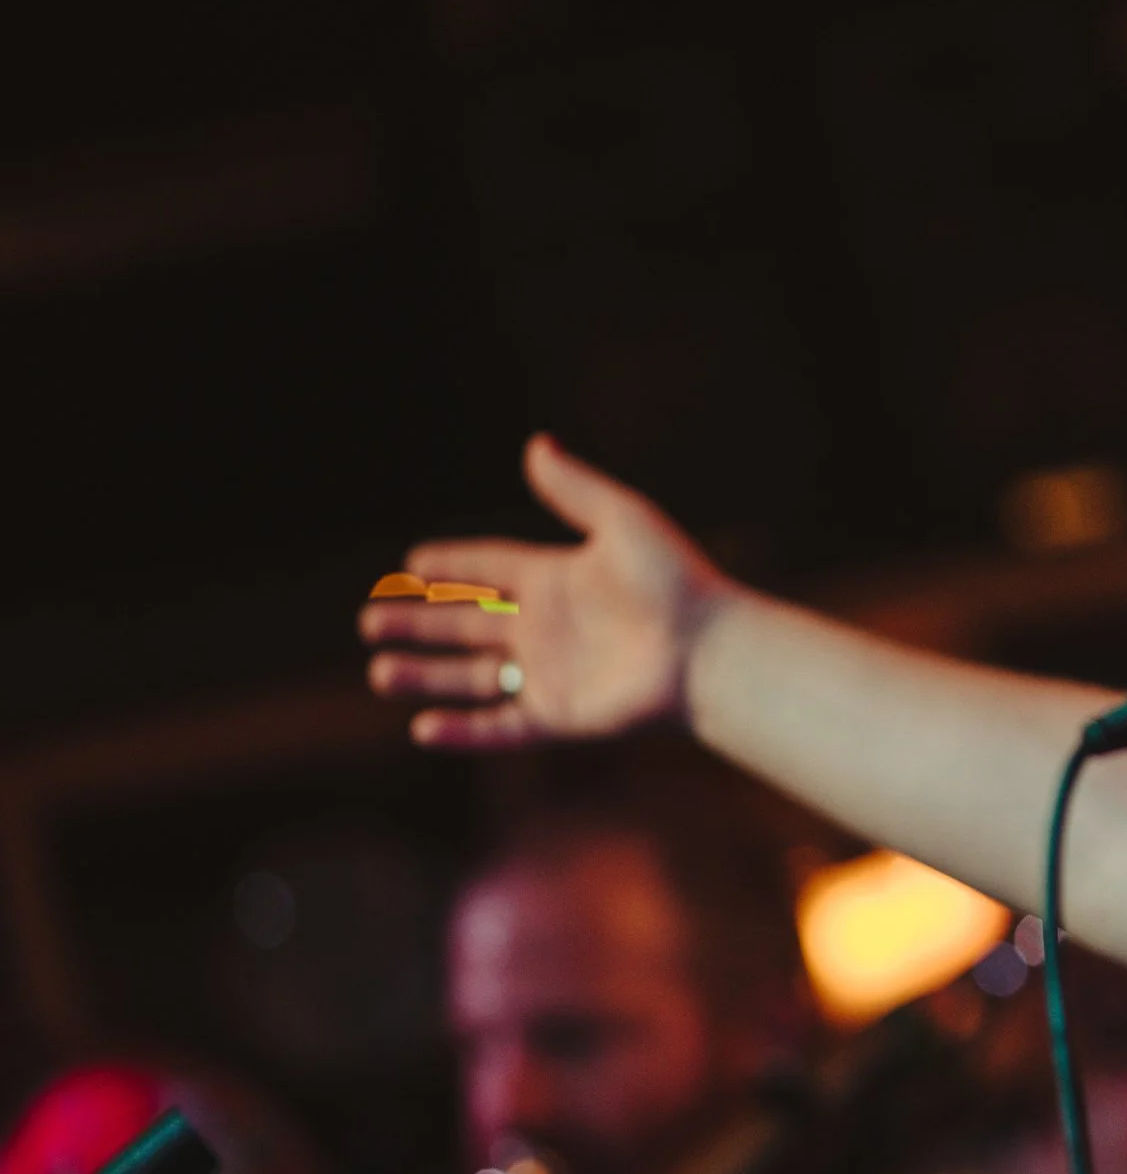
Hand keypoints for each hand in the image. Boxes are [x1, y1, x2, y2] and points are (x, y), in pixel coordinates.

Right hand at [361, 434, 735, 747]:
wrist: (709, 651)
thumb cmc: (674, 582)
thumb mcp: (622, 521)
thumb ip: (575, 489)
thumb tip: (536, 444)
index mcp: (557, 579)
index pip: (490, 570)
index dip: (451, 566)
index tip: (411, 564)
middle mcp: (548, 628)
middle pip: (468, 625)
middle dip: (420, 624)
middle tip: (370, 621)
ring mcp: (552, 675)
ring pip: (473, 677)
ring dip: (427, 674)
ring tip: (381, 670)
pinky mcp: (561, 716)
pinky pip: (502, 727)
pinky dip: (463, 729)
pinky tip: (422, 726)